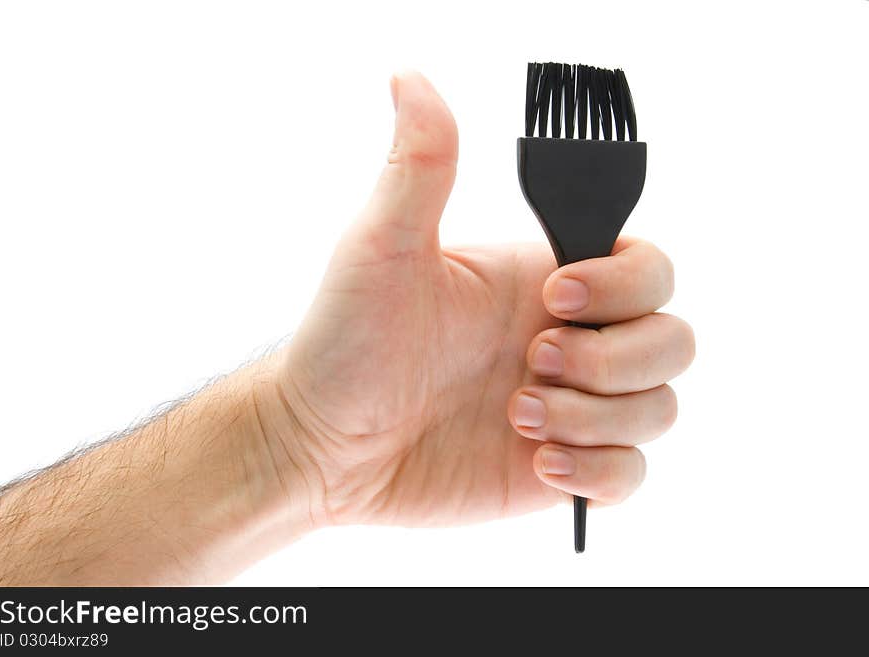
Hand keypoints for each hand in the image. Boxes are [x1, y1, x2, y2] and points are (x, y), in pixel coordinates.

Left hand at [261, 71, 694, 527]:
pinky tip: (536, 462)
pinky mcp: (557, 468)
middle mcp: (567, 340)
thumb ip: (421, 165)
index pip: (648, 268)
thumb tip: (410, 75)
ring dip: (597, 417)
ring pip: (658, 407)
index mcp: (542, 281)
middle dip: (613, 359)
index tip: (553, 298)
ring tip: (516, 417)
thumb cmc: (343, 342)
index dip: (624, 284)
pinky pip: (631, 474)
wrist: (319, 445)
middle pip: (673, 339)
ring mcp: (569, 407)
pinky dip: (600, 471)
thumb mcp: (381, 247)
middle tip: (532, 363)